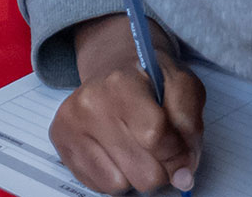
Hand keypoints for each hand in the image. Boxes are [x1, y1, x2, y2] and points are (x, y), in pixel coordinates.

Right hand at [50, 14, 205, 192]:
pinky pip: (100, 187)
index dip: (177, 153)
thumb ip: (190, 126)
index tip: (180, 147)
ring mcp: (71, 124)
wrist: (112, 67)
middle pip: (144, 173)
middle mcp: (89, 103)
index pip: (156, 138)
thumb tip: (182, 175)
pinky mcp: (61, 142)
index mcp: (120, 83)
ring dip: (135, 174)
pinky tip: (115, 151)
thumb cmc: (150, 81)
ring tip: (134, 146)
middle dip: (159, 167)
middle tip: (155, 145)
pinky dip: (115, 176)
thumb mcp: (182, 87)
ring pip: (121, 185)